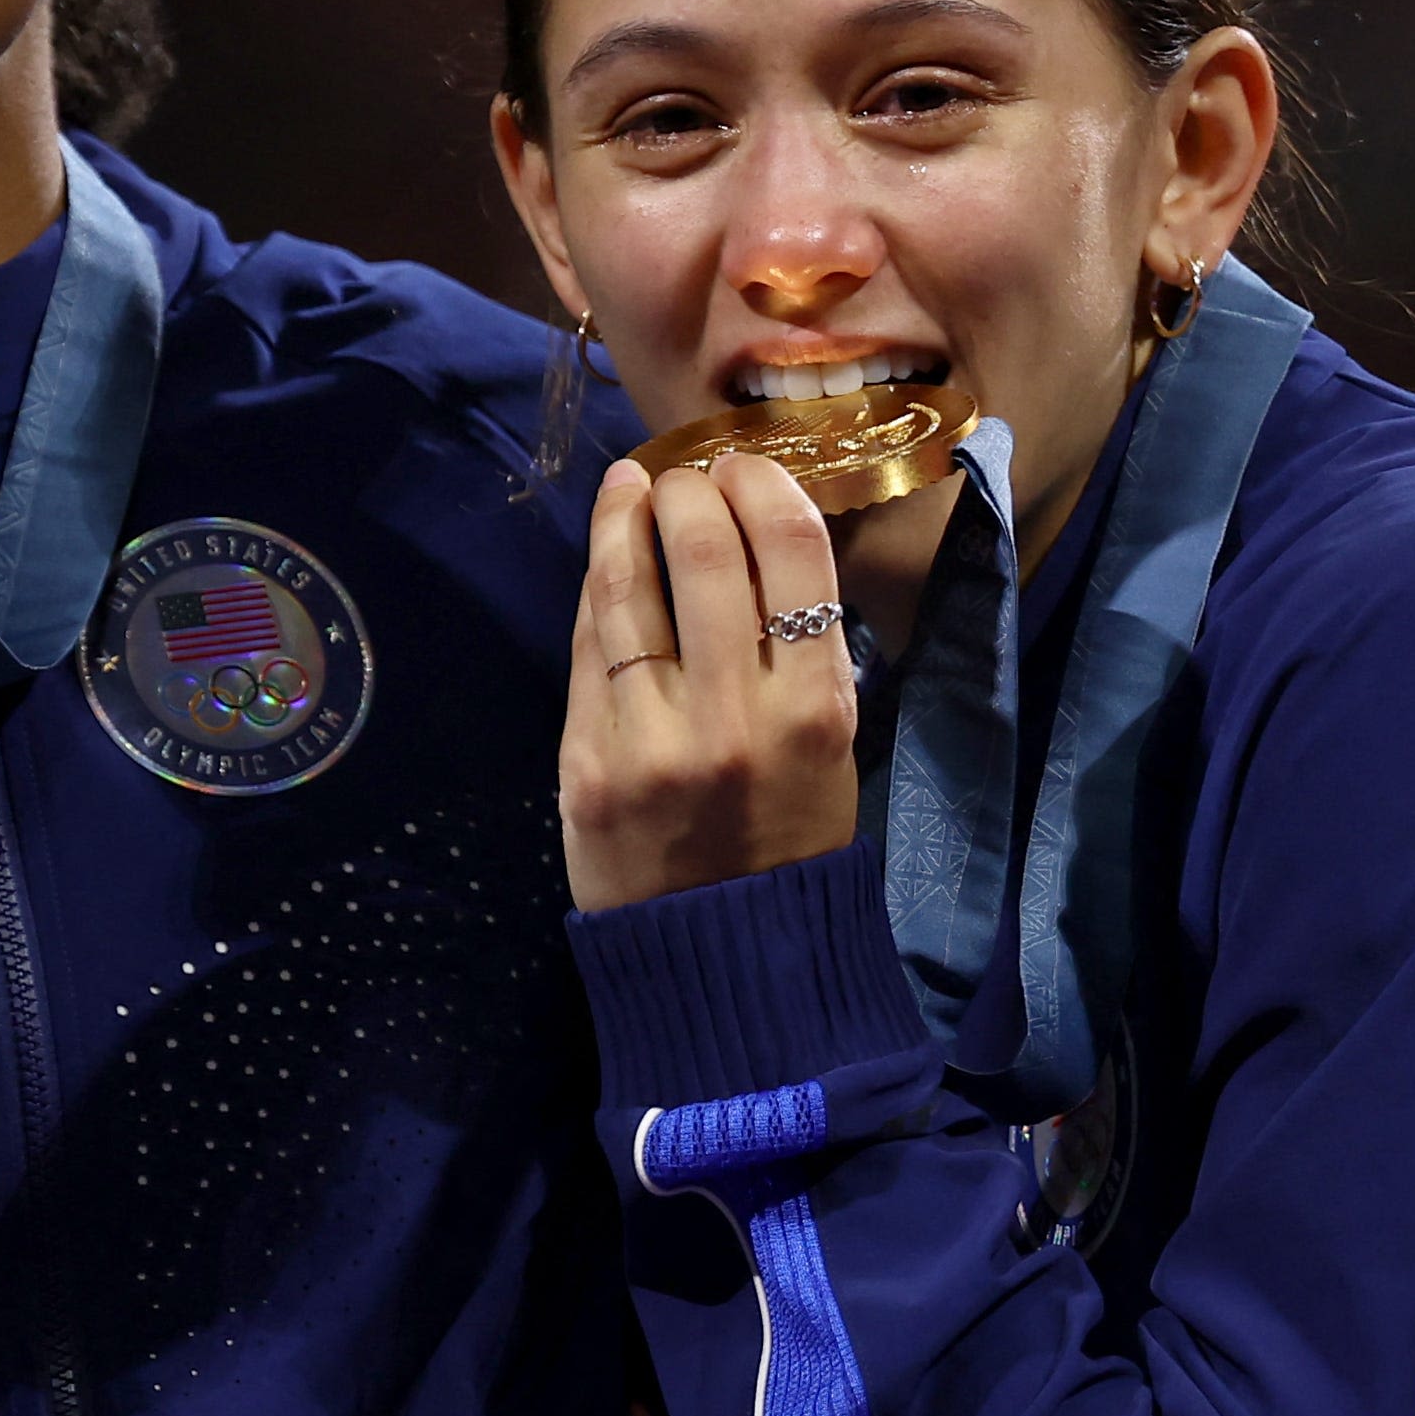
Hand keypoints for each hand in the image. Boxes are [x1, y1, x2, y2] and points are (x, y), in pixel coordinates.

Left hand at [560, 454, 860, 910]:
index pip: (794, 558)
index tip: (748, 466)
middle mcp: (733, 715)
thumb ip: (801, 656)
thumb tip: (762, 542)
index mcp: (815, 710)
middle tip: (687, 473)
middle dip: (692, 489)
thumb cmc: (787, 837)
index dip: (765, 490)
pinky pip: (589, 645)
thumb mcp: (829, 749)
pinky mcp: (585, 758)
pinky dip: (598, 587)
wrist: (720, 949)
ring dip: (626, 517)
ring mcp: (650, 736)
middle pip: (705, 552)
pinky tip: (605, 554)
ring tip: (631, 485)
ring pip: (628, 588)